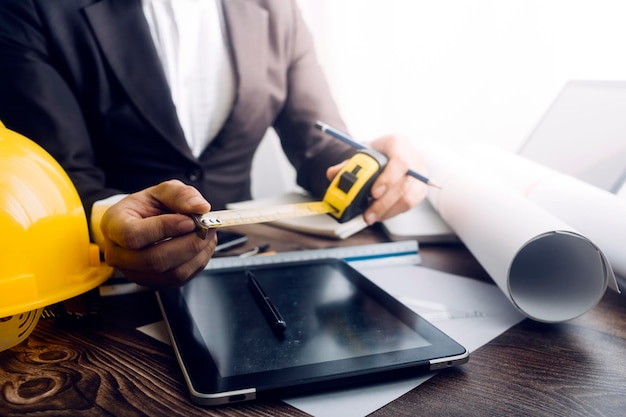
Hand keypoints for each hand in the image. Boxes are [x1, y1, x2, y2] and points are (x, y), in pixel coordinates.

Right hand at [100, 180, 216, 287]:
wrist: (143, 222)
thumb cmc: (148, 207)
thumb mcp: (162, 191)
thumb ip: (180, 195)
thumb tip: (200, 208)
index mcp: (114, 225)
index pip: (133, 235)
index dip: (164, 229)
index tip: (189, 220)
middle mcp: (119, 254)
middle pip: (155, 260)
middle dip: (189, 243)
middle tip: (207, 227)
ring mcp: (136, 272)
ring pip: (172, 273)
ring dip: (197, 253)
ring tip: (207, 234)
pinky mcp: (154, 283)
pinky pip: (181, 279)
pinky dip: (198, 262)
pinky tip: (201, 246)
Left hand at [327, 134, 426, 224]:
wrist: (388, 153)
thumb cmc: (376, 153)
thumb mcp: (361, 154)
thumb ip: (347, 164)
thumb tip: (333, 173)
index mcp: (398, 143)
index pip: (400, 161)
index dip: (388, 179)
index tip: (374, 193)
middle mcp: (414, 157)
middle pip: (404, 184)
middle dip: (384, 202)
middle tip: (368, 214)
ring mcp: (420, 174)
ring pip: (409, 198)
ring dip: (388, 211)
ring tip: (371, 216)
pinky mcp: (420, 189)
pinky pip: (409, 205)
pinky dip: (392, 212)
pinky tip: (380, 214)